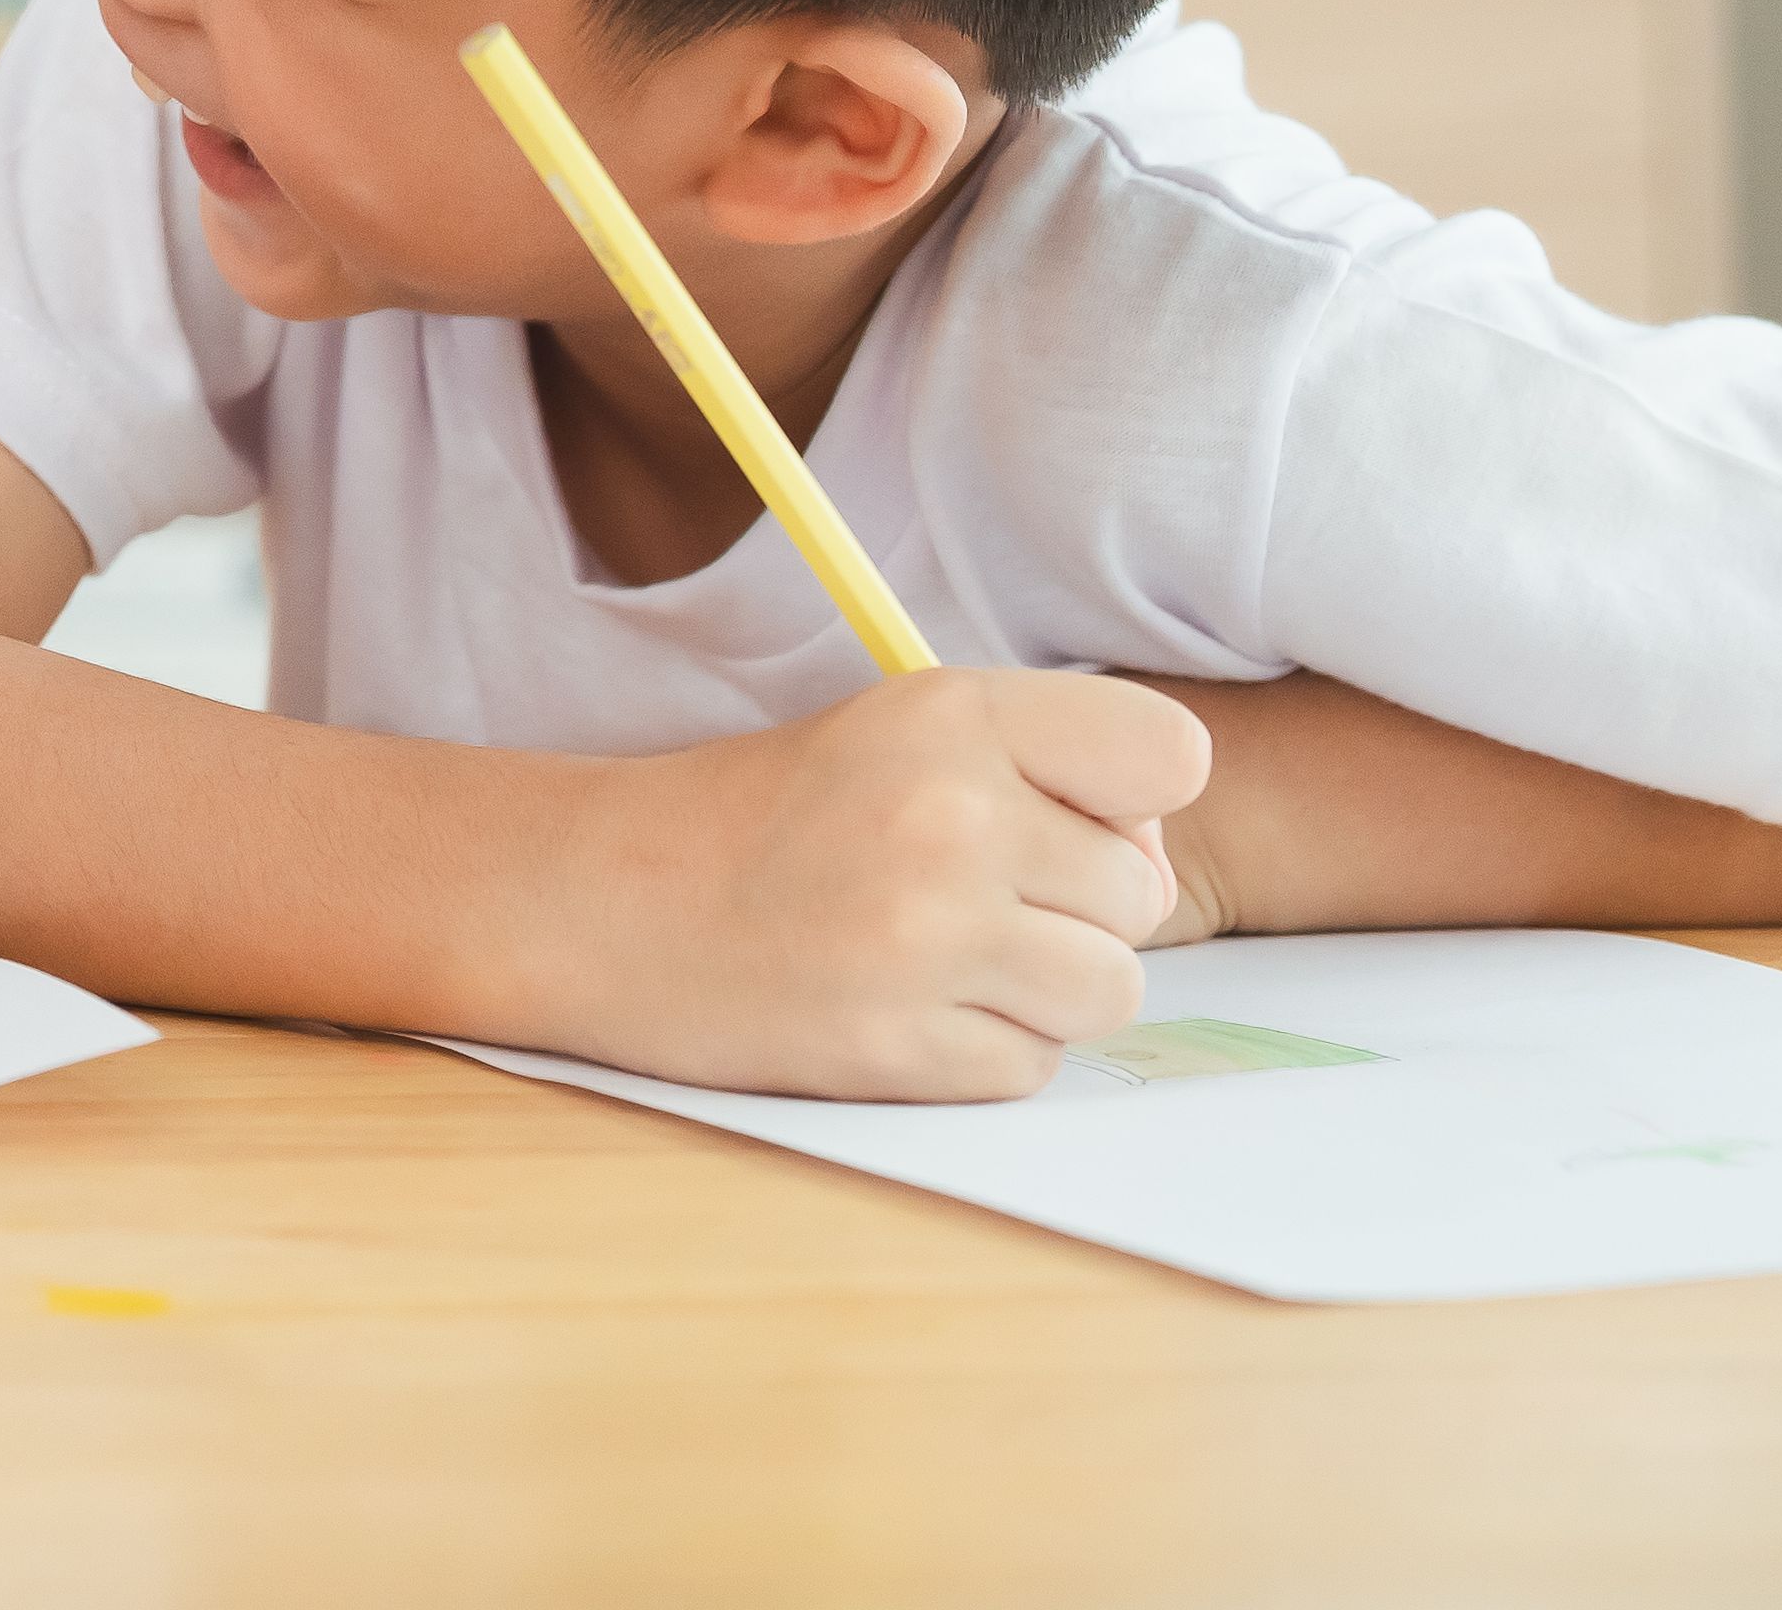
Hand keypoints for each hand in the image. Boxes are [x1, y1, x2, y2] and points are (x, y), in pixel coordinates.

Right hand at [518, 670, 1207, 1101]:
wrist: (612, 902)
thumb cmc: (771, 814)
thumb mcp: (901, 731)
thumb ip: (1042, 769)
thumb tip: (1152, 864)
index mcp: (955, 713)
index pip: (1169, 755)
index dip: (1133, 802)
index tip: (1066, 820)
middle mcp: (951, 818)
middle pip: (1140, 895)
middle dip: (1076, 910)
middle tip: (969, 898)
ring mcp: (925, 939)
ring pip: (1108, 992)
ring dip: (1043, 991)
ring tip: (944, 958)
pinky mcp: (900, 1048)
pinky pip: (1032, 1067)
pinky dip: (982, 1052)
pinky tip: (902, 1008)